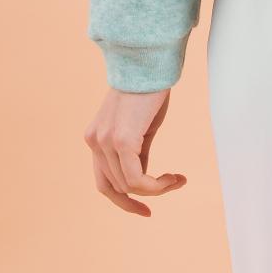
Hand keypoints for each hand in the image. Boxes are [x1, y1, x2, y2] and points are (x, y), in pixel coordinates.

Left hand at [84, 86, 187, 215]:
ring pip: (128, 185)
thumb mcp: (139, 126)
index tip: (146, 209)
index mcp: (95, 137)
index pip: (104, 181)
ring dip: (156, 189)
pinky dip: (155, 186)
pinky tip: (172, 179)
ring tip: (176, 179)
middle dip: (144, 195)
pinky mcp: (121, 140)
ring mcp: (105, 142)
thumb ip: (135, 151)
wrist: (150, 63)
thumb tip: (142, 177)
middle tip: (172, 185)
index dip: (123, 200)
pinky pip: (136, 178)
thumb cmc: (149, 90)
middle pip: (116, 187)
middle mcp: (94, 141)